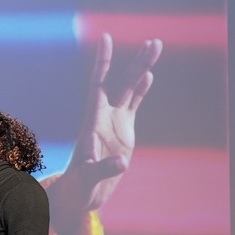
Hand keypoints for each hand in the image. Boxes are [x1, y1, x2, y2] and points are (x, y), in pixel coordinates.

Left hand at [54, 33, 162, 213]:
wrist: (80, 195)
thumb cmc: (78, 188)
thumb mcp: (88, 180)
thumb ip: (102, 170)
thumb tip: (122, 164)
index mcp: (92, 122)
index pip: (97, 85)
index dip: (103, 63)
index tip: (107, 39)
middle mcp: (103, 117)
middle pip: (120, 83)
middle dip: (136, 63)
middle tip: (154, 42)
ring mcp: (113, 123)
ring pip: (129, 89)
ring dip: (142, 69)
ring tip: (155, 46)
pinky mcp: (123, 132)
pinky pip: (132, 105)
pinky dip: (141, 90)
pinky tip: (149, 76)